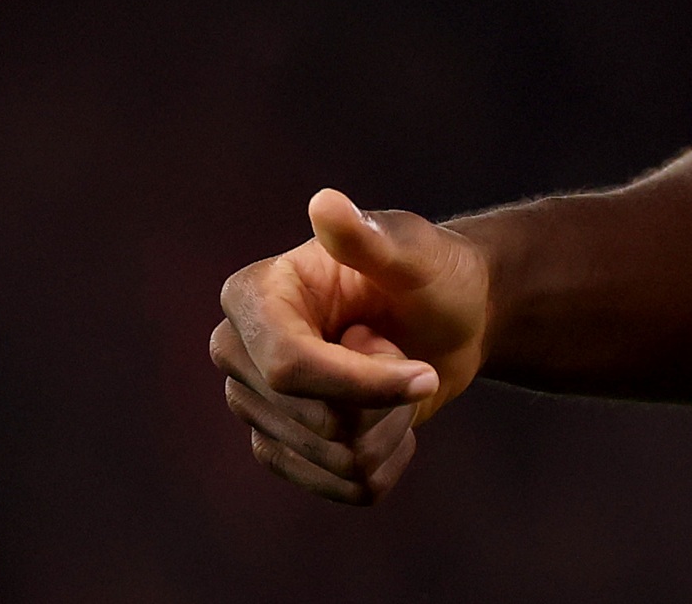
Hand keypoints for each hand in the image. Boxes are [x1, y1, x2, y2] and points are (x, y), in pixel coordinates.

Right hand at [211, 188, 492, 505]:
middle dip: (383, 397)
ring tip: (394, 377)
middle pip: (315, 421)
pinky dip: (388, 460)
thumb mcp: (415, 252)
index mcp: (255, 296)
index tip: (425, 374)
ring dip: (389, 427)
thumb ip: (368, 238)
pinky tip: (394, 420)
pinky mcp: (282, 449)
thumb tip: (325, 204)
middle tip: (399, 350)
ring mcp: (255, 406)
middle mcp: (238, 353)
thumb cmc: (433, 273)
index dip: (363, 382)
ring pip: (334, 460)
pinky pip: (344, 487)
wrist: (452, 318)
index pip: (288, 368)